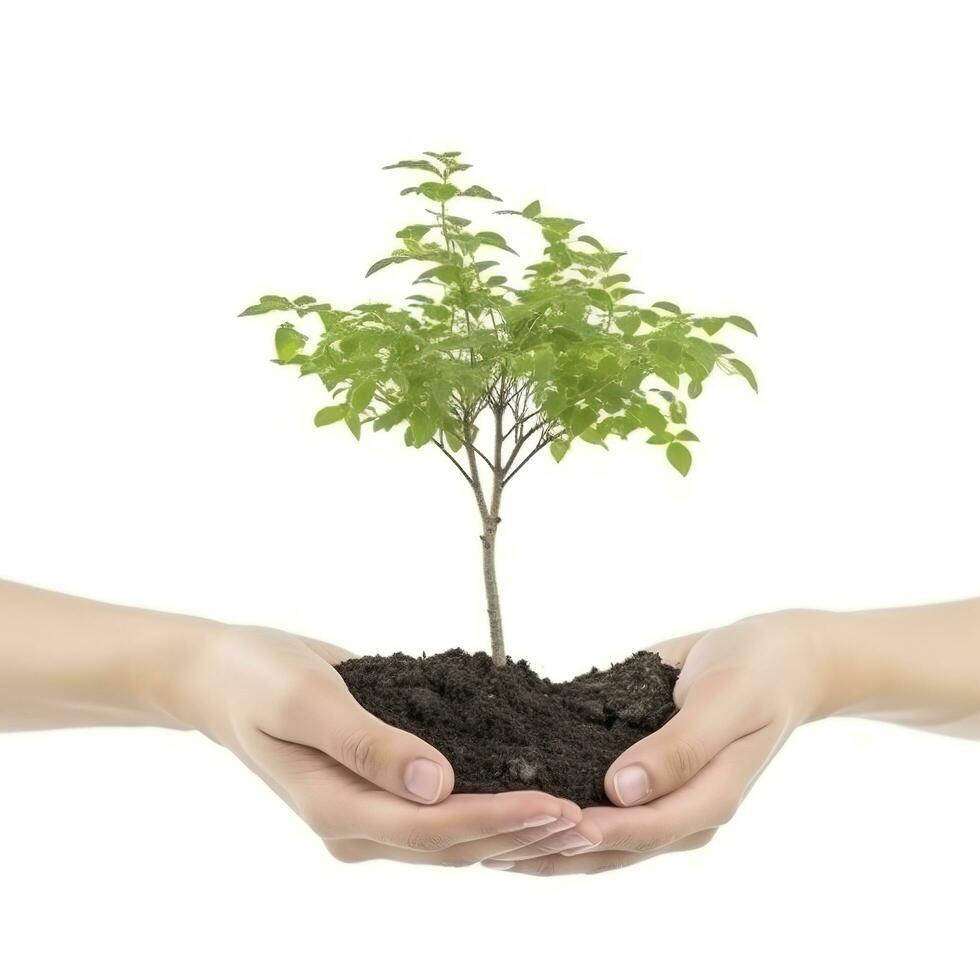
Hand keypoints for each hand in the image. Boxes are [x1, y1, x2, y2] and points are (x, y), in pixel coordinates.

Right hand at [182, 625, 587, 865]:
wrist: (226, 675)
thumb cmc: (257, 680)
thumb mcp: (304, 701)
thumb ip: (366, 743)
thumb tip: (435, 783)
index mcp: (336, 811)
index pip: (430, 829)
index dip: (495, 820)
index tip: (555, 806)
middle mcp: (359, 825)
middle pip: (452, 843)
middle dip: (520, 832)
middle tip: (589, 819)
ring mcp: (372, 812)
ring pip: (454, 836)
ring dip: (514, 828)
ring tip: (576, 816)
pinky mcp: (383, 788)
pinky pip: (444, 810)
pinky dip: (490, 805)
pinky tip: (532, 791)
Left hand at [483, 611, 826, 874]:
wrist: (772, 658)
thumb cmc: (756, 675)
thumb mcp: (728, 702)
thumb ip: (680, 747)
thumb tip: (622, 789)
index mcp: (707, 801)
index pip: (643, 831)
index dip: (596, 831)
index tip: (548, 822)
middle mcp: (676, 810)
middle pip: (608, 847)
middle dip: (551, 850)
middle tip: (488, 847)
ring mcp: (654, 797)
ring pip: (594, 834)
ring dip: (543, 840)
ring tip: (483, 839)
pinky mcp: (635, 773)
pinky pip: (592, 798)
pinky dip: (552, 806)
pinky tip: (508, 802)